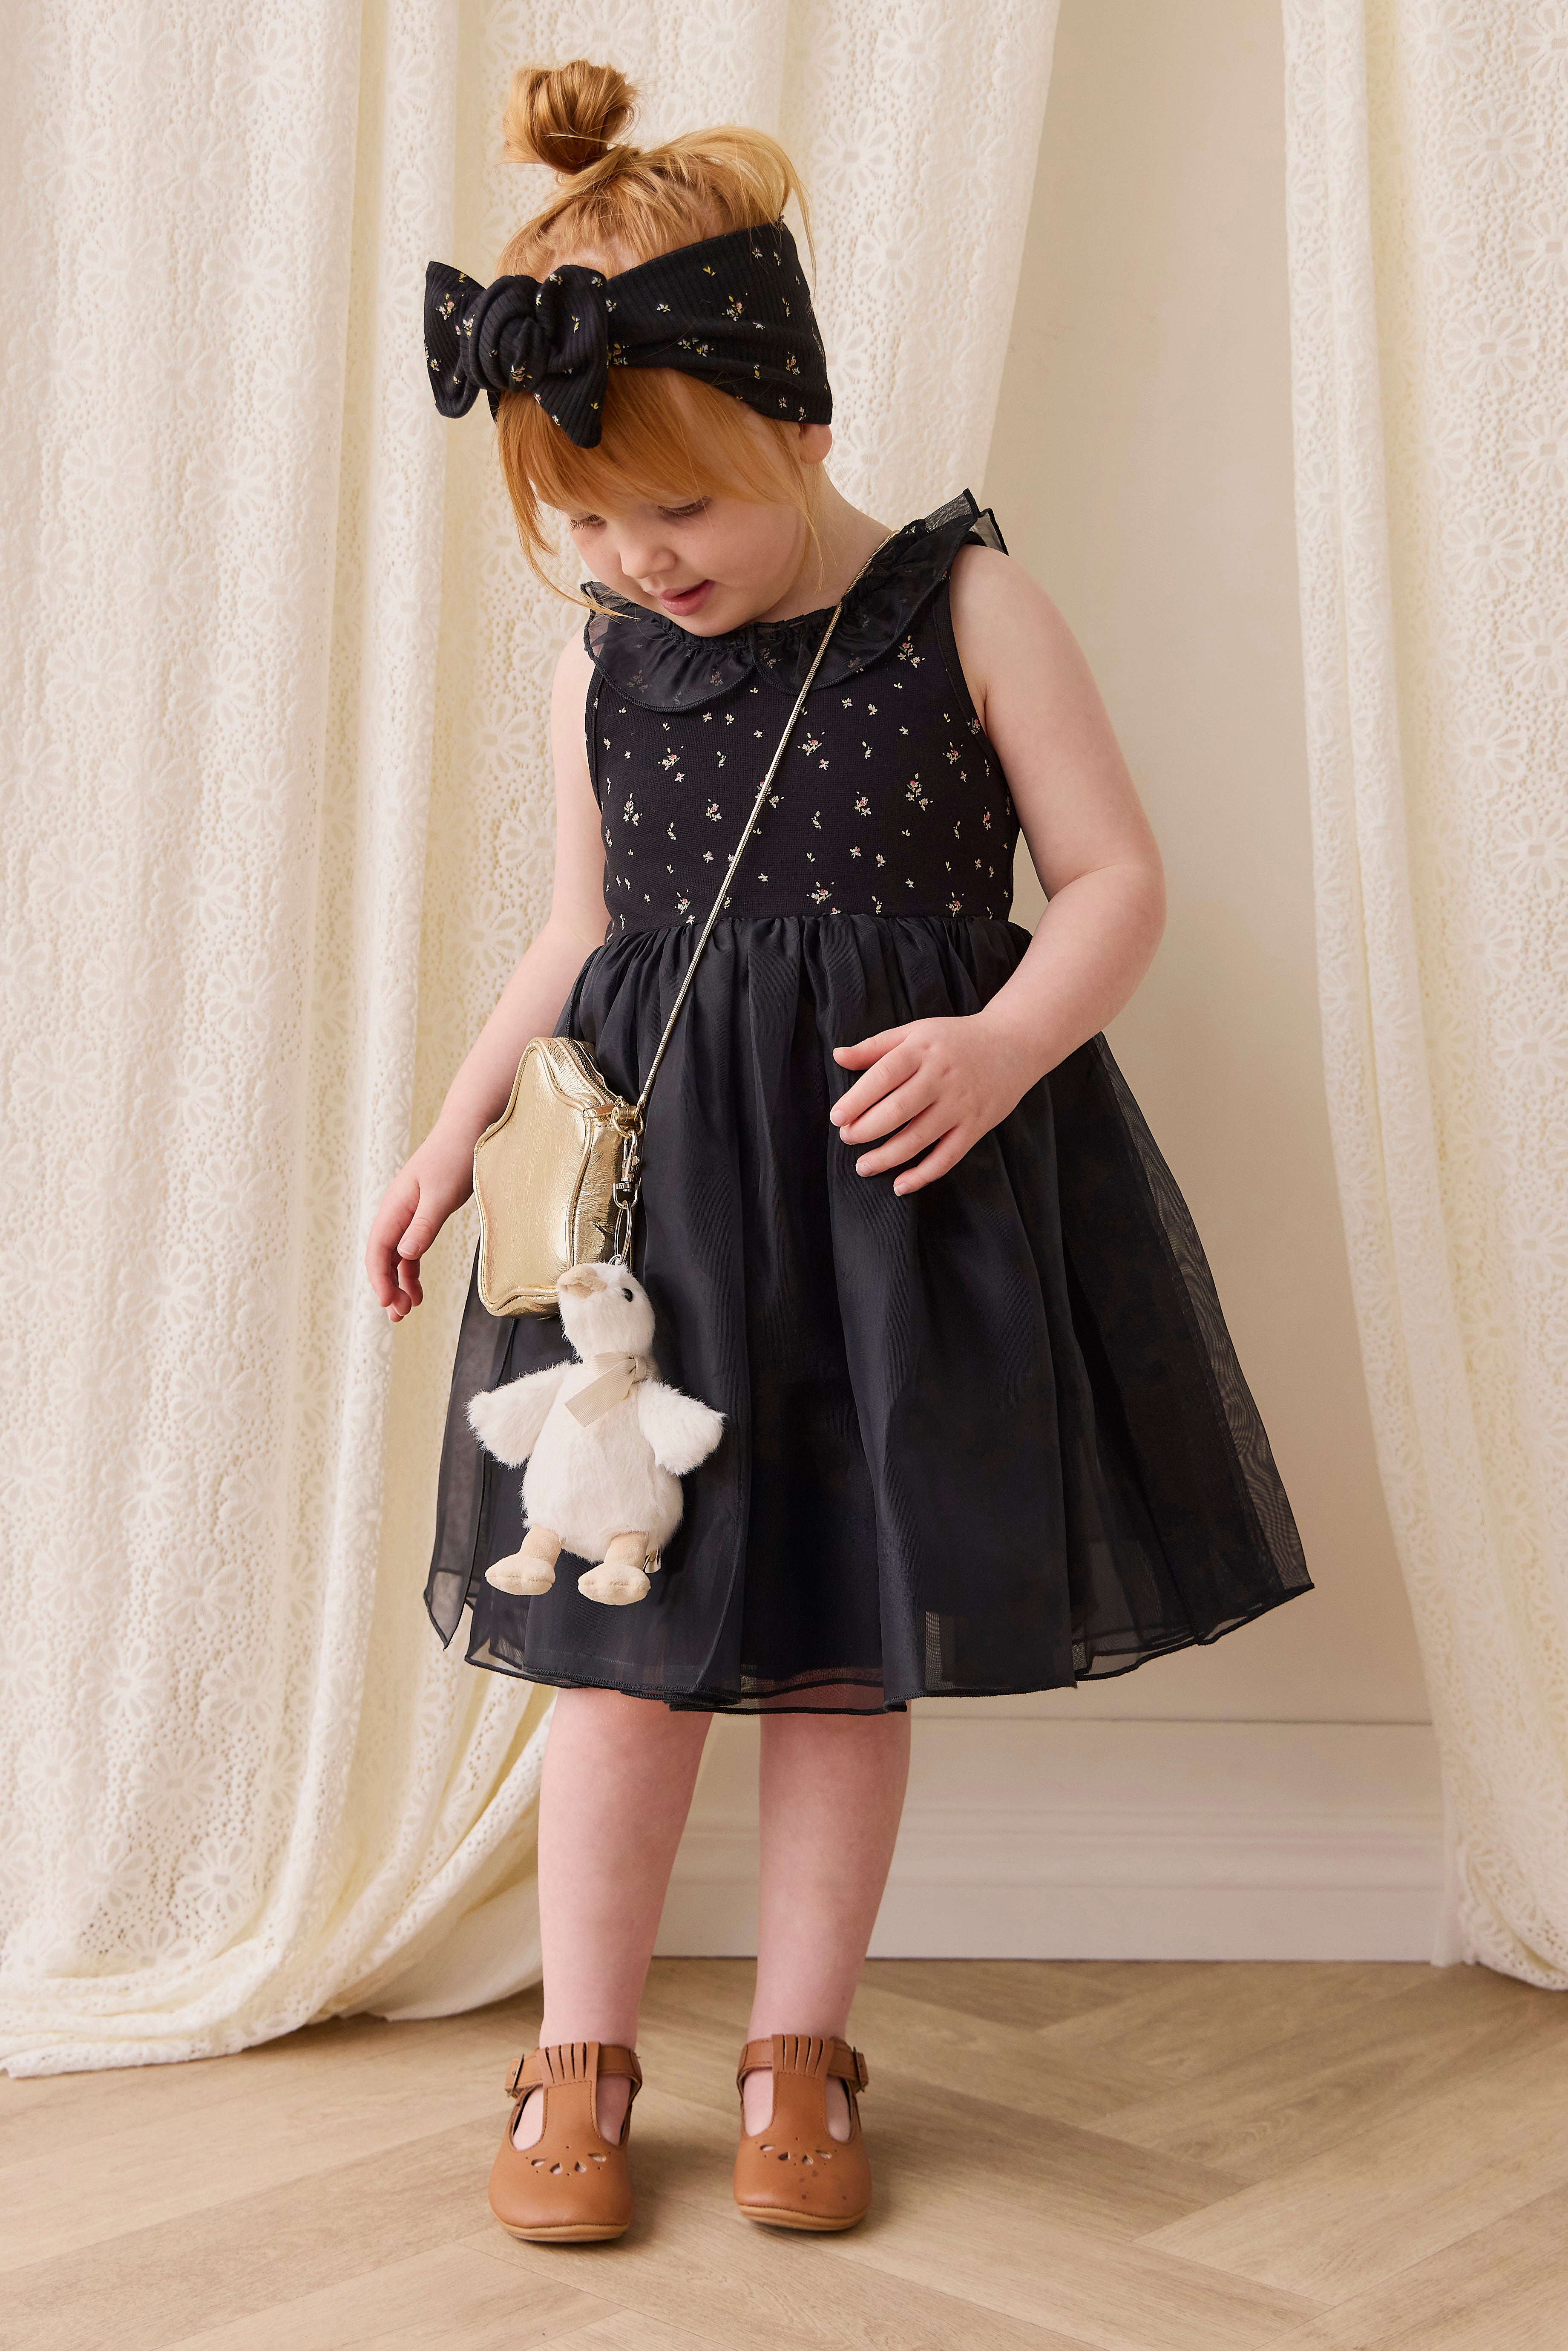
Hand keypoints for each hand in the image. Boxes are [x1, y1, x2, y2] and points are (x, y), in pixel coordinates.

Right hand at [364, 1123, 476, 1321]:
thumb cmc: (454, 1158)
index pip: (378, 1249)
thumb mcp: (441, 1195)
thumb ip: (423, 1225)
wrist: (466, 1130)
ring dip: (399, 1282)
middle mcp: (396, 1211)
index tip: (388, 1303)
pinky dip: (411, 1270)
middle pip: (383, 1256)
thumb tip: (404, 1255)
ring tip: (409, 1309)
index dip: (379, 1278)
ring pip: (396, 1256)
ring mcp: (408, 1214)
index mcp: (395, 1206)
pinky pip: (410, 1248)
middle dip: (387, 1287)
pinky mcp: (422, 1215)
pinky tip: (417, 1288)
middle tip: (399, 1316)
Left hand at [830, 1013, 1041, 1194]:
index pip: (883, 1076)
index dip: (856, 1100)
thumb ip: (875, 1046)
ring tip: (863, 1166)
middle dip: (867, 1129)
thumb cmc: (955, 1039)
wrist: (1014, 1044)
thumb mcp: (915, 1032)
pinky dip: (923, 1175)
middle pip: (898, 1109)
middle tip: (846, 1138)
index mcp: (922, 1049)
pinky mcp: (976, 1126)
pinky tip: (900, 1185)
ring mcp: (960, 1104)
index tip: (836, 1117)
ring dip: (887, 1157)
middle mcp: (941, 1077)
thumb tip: (837, 1056)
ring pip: (919, 1137)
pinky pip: (947, 1156)